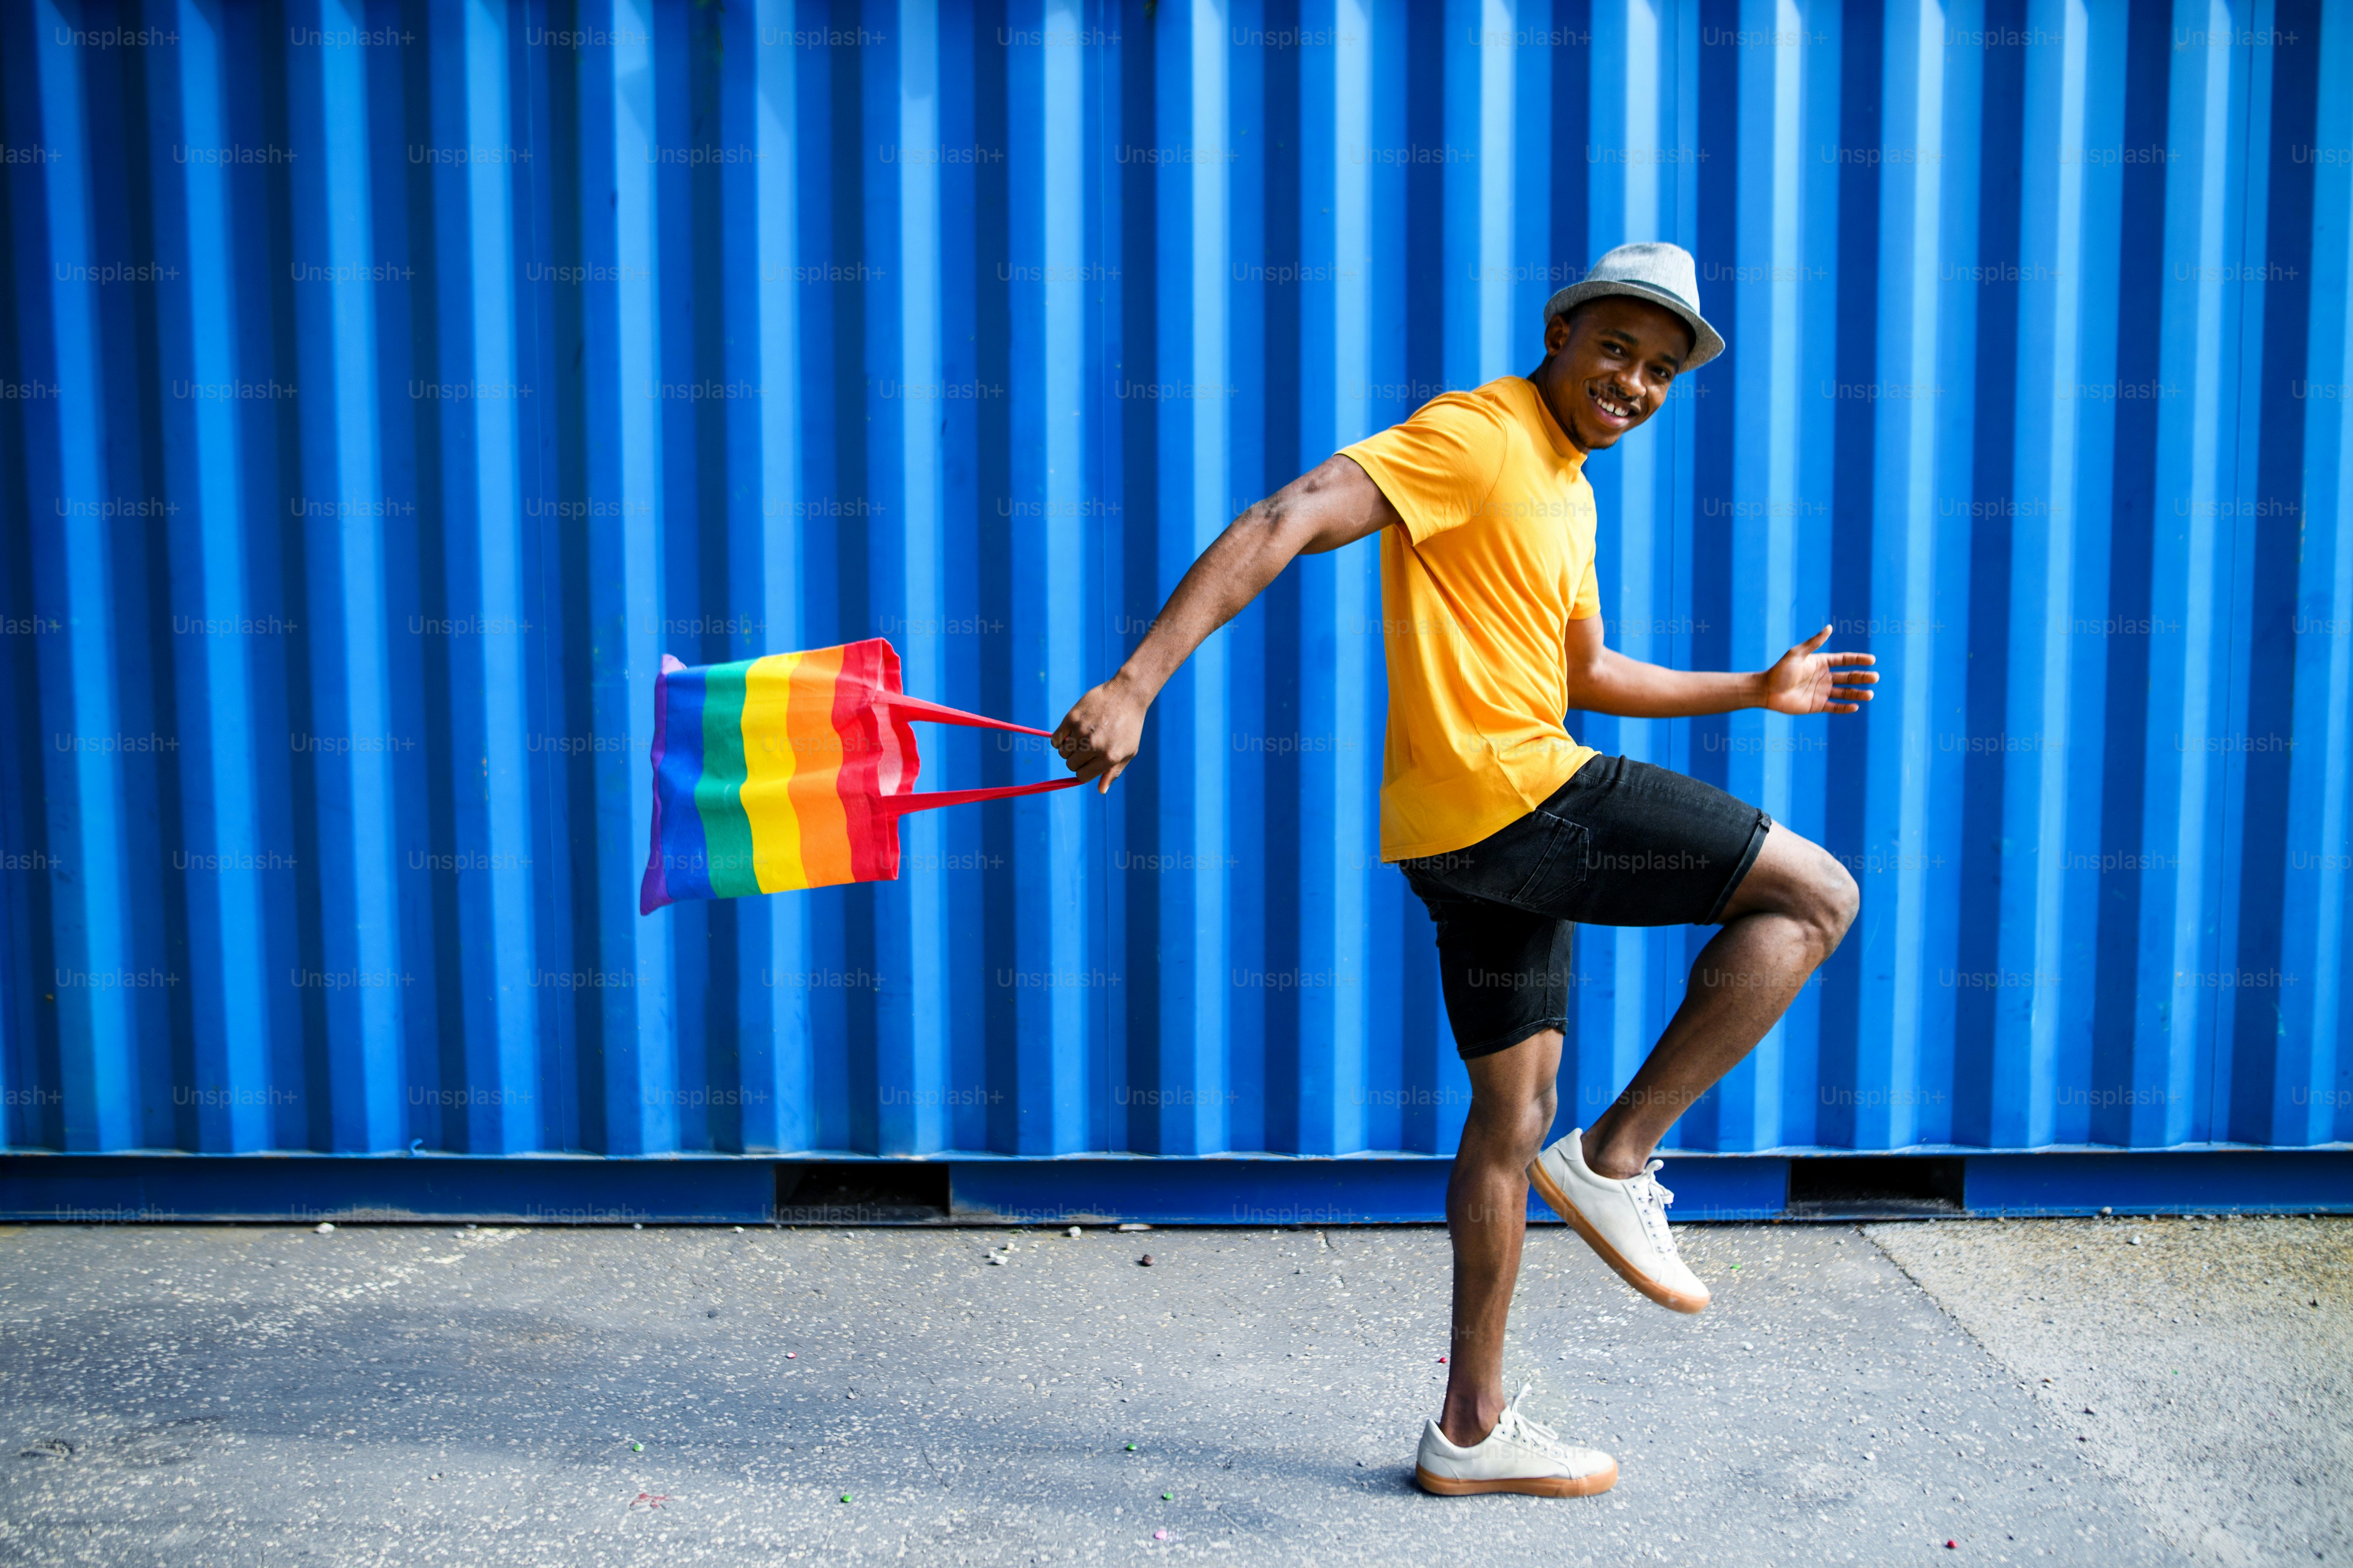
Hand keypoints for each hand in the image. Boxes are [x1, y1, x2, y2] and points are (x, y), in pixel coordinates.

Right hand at [1050, 675, 1148, 791]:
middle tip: (1085, 750)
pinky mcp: (1072, 718)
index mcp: (1108, 757)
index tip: (1087, 764)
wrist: (1127, 695)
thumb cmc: (1129, 726)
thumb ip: (1113, 772)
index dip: (1083, 772)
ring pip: (1062, 752)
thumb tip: (1101, 790)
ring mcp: (1081, 731)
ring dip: (1068, 750)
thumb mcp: (1128, 752)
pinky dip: (1059, 739)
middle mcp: (1094, 746)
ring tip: (1079, 740)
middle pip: (1070, 765)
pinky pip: (1055, 738)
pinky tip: (1069, 733)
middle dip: (1075, 761)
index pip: (1082, 776)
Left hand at [1761, 626, 1876, 714]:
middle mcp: (1824, 677)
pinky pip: (1835, 707)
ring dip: (1858, 693)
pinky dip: (1845, 707)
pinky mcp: (1817, 705)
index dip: (1858, 660)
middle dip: (1862, 677)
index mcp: (1821, 663)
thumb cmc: (1780, 670)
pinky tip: (1855, 706)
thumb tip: (1829, 627)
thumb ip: (1814, 642)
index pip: (1844, 660)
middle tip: (1875, 677)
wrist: (1767, 691)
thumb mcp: (1797, 654)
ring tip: (1870, 694)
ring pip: (1845, 693)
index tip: (1872, 660)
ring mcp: (1822, 692)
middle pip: (1848, 677)